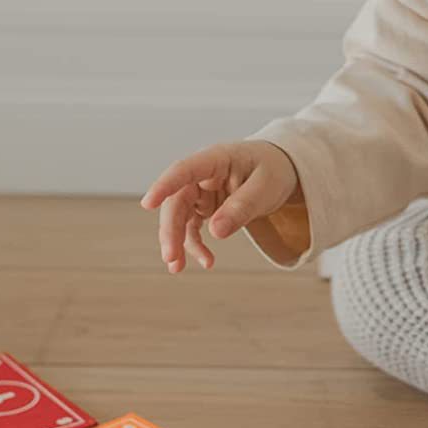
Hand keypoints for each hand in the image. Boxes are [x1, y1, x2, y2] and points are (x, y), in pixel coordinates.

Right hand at [139, 140, 298, 272]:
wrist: (280, 169)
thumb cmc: (273, 170)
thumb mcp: (266, 187)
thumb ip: (242, 207)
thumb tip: (216, 232)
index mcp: (216, 159)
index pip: (184, 170)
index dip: (165, 186)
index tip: (148, 204)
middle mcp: (201, 175)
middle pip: (177, 200)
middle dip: (171, 230)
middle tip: (170, 257)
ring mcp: (200, 192)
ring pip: (179, 217)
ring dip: (177, 242)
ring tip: (177, 268)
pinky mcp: (204, 208)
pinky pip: (192, 228)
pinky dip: (195, 246)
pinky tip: (206, 262)